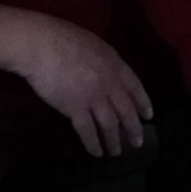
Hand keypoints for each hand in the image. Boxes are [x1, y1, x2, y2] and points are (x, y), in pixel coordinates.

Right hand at [21, 16, 152, 157]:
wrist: (41, 45)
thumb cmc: (62, 38)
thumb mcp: (94, 44)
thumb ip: (105, 61)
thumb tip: (109, 73)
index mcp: (115, 65)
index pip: (135, 87)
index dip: (143, 103)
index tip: (148, 116)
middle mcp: (109, 83)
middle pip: (126, 111)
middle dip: (133, 129)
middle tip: (137, 143)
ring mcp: (94, 97)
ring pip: (110, 125)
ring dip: (114, 141)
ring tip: (116, 153)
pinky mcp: (75, 109)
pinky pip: (88, 131)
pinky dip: (93, 143)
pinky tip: (96, 152)